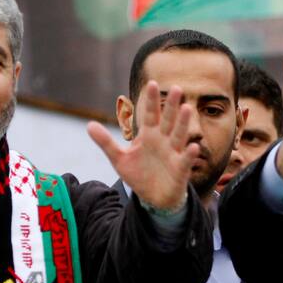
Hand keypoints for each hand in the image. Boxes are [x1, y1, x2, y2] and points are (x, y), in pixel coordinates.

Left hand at [87, 81, 199, 210]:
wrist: (153, 198)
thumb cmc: (139, 175)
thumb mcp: (119, 159)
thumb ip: (106, 142)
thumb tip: (89, 125)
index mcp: (148, 135)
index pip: (149, 114)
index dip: (151, 100)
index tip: (152, 84)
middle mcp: (163, 140)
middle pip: (167, 120)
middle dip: (171, 106)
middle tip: (176, 88)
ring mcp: (173, 153)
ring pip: (178, 135)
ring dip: (182, 123)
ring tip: (186, 108)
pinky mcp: (180, 169)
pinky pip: (185, 159)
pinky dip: (189, 154)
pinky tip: (193, 147)